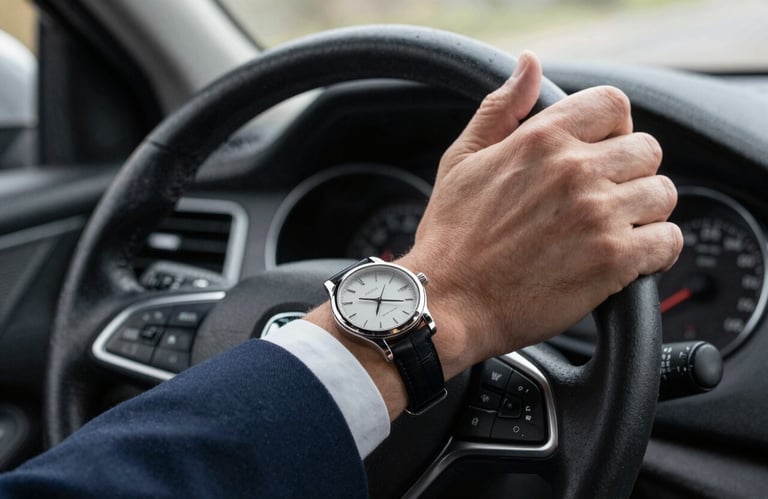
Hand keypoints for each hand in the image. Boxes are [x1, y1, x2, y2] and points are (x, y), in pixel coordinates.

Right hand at [398, 51, 682, 371]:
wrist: (448, 302)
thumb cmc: (451, 237)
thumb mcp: (463, 160)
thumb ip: (501, 108)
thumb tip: (529, 65)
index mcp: (540, 138)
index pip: (613, 105)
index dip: (612, 128)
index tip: (600, 152)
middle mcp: (575, 170)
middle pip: (647, 150)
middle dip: (630, 173)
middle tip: (604, 199)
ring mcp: (598, 215)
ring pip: (662, 194)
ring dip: (644, 212)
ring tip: (613, 230)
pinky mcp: (613, 260)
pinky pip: (667, 241)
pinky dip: (655, 251)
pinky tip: (626, 258)